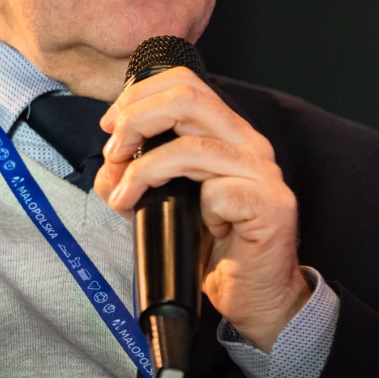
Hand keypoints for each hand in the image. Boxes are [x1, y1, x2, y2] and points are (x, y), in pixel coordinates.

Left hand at [94, 66, 308, 349]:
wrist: (254, 295)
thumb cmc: (211, 246)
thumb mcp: (162, 201)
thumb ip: (136, 173)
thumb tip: (109, 164)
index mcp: (226, 131)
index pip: (183, 82)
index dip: (138, 96)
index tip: (110, 126)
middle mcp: (249, 142)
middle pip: (186, 98)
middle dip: (136, 121)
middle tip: (114, 155)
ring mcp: (263, 172)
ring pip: (192, 146)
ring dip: (144, 170)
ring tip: (124, 196)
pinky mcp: (270, 205)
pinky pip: (217, 192)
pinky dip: (193, 208)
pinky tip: (196, 227)